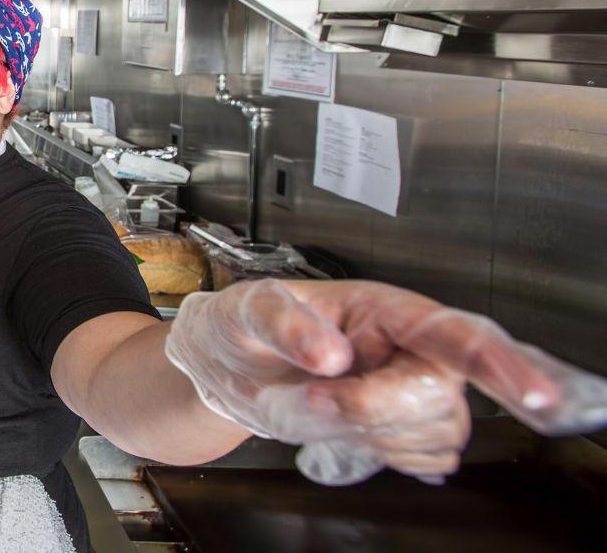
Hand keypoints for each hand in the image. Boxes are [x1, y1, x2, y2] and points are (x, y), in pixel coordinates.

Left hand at [165, 278, 606, 484]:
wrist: (229, 367)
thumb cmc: (244, 326)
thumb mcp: (249, 310)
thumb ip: (286, 323)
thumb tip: (330, 352)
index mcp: (382, 308)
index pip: (451, 332)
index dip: (498, 363)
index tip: (533, 394)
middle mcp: (409, 345)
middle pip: (440, 393)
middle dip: (377, 408)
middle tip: (316, 398)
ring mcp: (410, 386)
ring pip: (436, 428)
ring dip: (377, 432)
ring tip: (324, 406)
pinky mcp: (403, 423)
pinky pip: (424, 454)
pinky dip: (386, 452)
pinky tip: (351, 429)